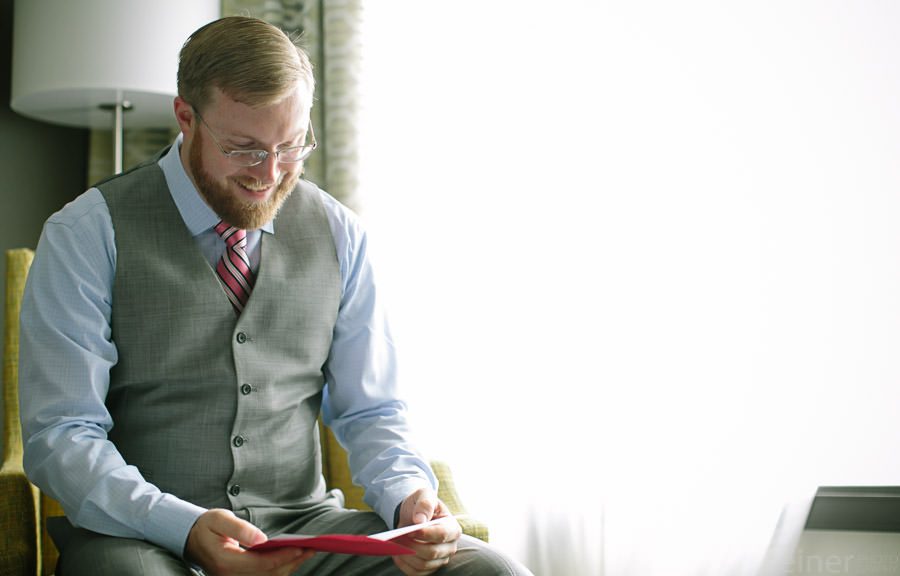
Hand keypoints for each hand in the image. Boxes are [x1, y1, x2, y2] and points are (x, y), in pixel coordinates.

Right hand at [185, 509, 314, 575]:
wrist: (190, 539)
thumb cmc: (207, 526)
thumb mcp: (220, 519)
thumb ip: (241, 529)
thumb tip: (262, 539)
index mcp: (226, 561)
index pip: (260, 564)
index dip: (283, 556)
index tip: (300, 547)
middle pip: (268, 574)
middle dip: (292, 562)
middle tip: (311, 549)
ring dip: (288, 567)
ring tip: (306, 553)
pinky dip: (279, 570)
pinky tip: (291, 558)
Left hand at [392, 488, 460, 575]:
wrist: (413, 515)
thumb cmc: (421, 505)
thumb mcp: (423, 495)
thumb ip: (424, 504)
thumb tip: (420, 521)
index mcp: (453, 528)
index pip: (443, 535)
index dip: (426, 534)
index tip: (411, 530)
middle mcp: (450, 547)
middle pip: (432, 553)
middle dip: (412, 545)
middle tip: (397, 537)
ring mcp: (440, 560)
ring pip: (423, 564)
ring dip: (405, 555)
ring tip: (393, 543)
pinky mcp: (428, 568)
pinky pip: (415, 573)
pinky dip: (403, 565)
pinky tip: (395, 553)